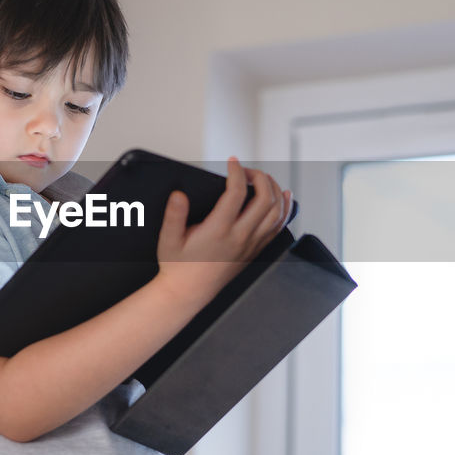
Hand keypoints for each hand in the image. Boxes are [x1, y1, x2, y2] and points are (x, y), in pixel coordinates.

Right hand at [155, 156, 292, 305]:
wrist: (188, 292)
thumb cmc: (178, 266)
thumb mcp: (168, 239)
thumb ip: (174, 215)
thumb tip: (179, 195)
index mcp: (218, 230)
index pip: (236, 192)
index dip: (236, 172)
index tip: (232, 162)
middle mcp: (239, 237)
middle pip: (264, 199)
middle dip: (259, 177)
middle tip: (246, 170)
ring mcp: (251, 245)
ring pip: (276, 212)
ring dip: (274, 189)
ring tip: (263, 178)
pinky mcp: (255, 251)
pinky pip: (278, 227)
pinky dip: (285, 209)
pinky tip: (285, 197)